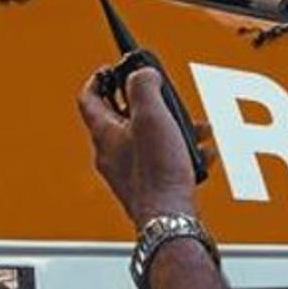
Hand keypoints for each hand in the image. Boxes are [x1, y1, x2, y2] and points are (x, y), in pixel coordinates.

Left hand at [78, 67, 214, 227]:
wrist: (169, 218)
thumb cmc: (157, 173)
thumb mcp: (151, 116)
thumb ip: (144, 86)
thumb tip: (142, 73)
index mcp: (105, 134)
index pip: (89, 99)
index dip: (99, 80)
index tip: (111, 69)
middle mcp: (112, 153)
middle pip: (122, 117)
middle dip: (149, 104)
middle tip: (164, 98)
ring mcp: (129, 172)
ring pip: (148, 138)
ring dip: (172, 128)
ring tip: (194, 129)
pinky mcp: (147, 186)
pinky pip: (162, 160)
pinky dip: (180, 152)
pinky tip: (198, 154)